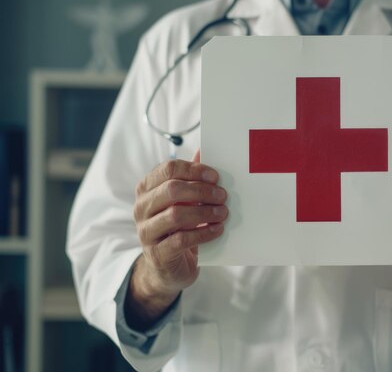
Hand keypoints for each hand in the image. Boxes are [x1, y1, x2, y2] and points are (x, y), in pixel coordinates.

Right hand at [127, 151, 227, 329]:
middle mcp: (141, 208)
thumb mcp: (182, 201)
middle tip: (223, 195)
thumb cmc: (177, 227)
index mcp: (147, 189)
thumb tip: (204, 150)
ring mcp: (146, 232)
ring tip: (223, 212)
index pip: (167, 169)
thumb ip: (190, 177)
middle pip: (171, 189)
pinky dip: (203, 232)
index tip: (215, 176)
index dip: (194, 170)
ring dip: (205, 212)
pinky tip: (218, 229)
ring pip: (176, 215)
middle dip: (201, 190)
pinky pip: (181, 240)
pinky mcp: (157, 253)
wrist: (166, 268)